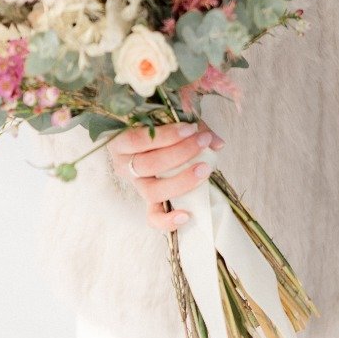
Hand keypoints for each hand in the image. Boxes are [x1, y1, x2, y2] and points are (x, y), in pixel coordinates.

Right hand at [109, 121, 223, 231]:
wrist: (151, 138)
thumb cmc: (159, 125)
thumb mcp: (171, 117)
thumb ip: (191, 123)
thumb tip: (217, 142)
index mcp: (121, 141)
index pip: (138, 139)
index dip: (166, 136)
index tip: (190, 129)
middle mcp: (124, 166)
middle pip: (147, 165)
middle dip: (180, 153)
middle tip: (203, 142)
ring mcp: (137, 185)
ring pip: (152, 191)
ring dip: (181, 181)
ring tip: (205, 169)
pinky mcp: (149, 201)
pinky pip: (153, 216)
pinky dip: (167, 220)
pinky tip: (186, 215)